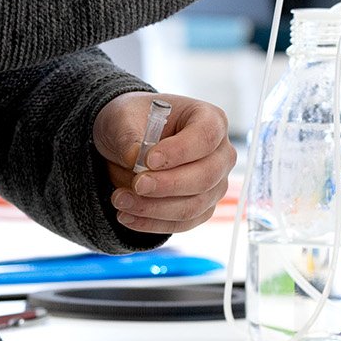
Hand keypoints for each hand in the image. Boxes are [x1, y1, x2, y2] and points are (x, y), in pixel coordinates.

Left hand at [94, 92, 233, 235]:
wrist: (130, 144)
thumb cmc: (134, 121)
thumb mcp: (123, 118)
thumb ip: (129, 137)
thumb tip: (134, 159)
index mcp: (210, 119)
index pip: (206, 136)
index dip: (180, 151)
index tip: (149, 159)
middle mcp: (220, 153)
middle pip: (206, 176)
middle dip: (168, 185)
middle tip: (136, 184)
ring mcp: (214, 184)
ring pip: (194, 205)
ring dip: (155, 208)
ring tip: (120, 200)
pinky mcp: (202, 208)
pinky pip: (183, 223)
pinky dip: (154, 223)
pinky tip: (128, 216)